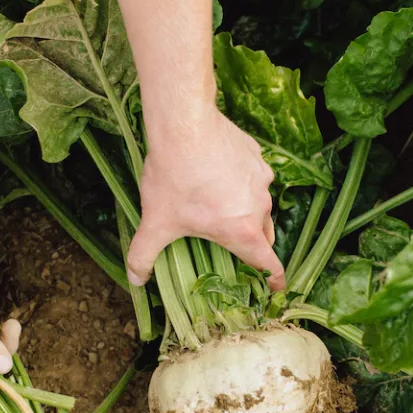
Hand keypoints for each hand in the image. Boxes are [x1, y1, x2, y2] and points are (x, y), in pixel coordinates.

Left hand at [127, 108, 284, 289]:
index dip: (274, 279)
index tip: (278, 288)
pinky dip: (241, 182)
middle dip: (253, 244)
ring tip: (217, 204)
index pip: (267, 264)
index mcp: (241, 231)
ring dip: (245, 210)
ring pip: (259, 204)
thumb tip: (135, 280)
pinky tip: (217, 174)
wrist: (184, 124)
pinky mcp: (256, 155)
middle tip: (233, 245)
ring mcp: (261, 179)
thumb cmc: (174, 177)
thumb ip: (144, 255)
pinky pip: (254, 177)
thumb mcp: (156, 221)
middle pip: (264, 235)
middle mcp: (259, 207)